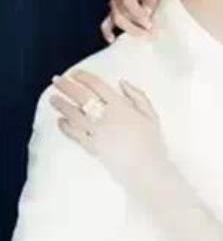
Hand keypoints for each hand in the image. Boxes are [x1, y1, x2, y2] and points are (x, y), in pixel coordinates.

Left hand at [49, 70, 168, 186]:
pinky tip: (60, 121)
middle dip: (67, 87)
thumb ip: (138, 96)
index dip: (85, 78)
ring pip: (74, 115)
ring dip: (61, 105)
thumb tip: (122, 82)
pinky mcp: (91, 146)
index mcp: (121, 106)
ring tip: (52, 98)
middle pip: (82, 97)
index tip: (75, 73)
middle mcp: (105, 117)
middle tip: (56, 80)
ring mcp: (96, 132)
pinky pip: (75, 134)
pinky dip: (66, 127)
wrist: (145, 168)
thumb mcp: (151, 115)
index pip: (98, 86)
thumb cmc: (152, 142)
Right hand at [101, 0, 170, 42]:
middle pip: (120, 13)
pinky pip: (106, 23)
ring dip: (130, 29)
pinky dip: (108, 32)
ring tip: (145, 35)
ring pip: (116, 19)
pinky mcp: (113, 12)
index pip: (127, 2)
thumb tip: (146, 12)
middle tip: (150, 32)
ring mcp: (113, 2)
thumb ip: (151, 1)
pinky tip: (112, 39)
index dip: (138, 15)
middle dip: (135, 25)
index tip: (150, 24)